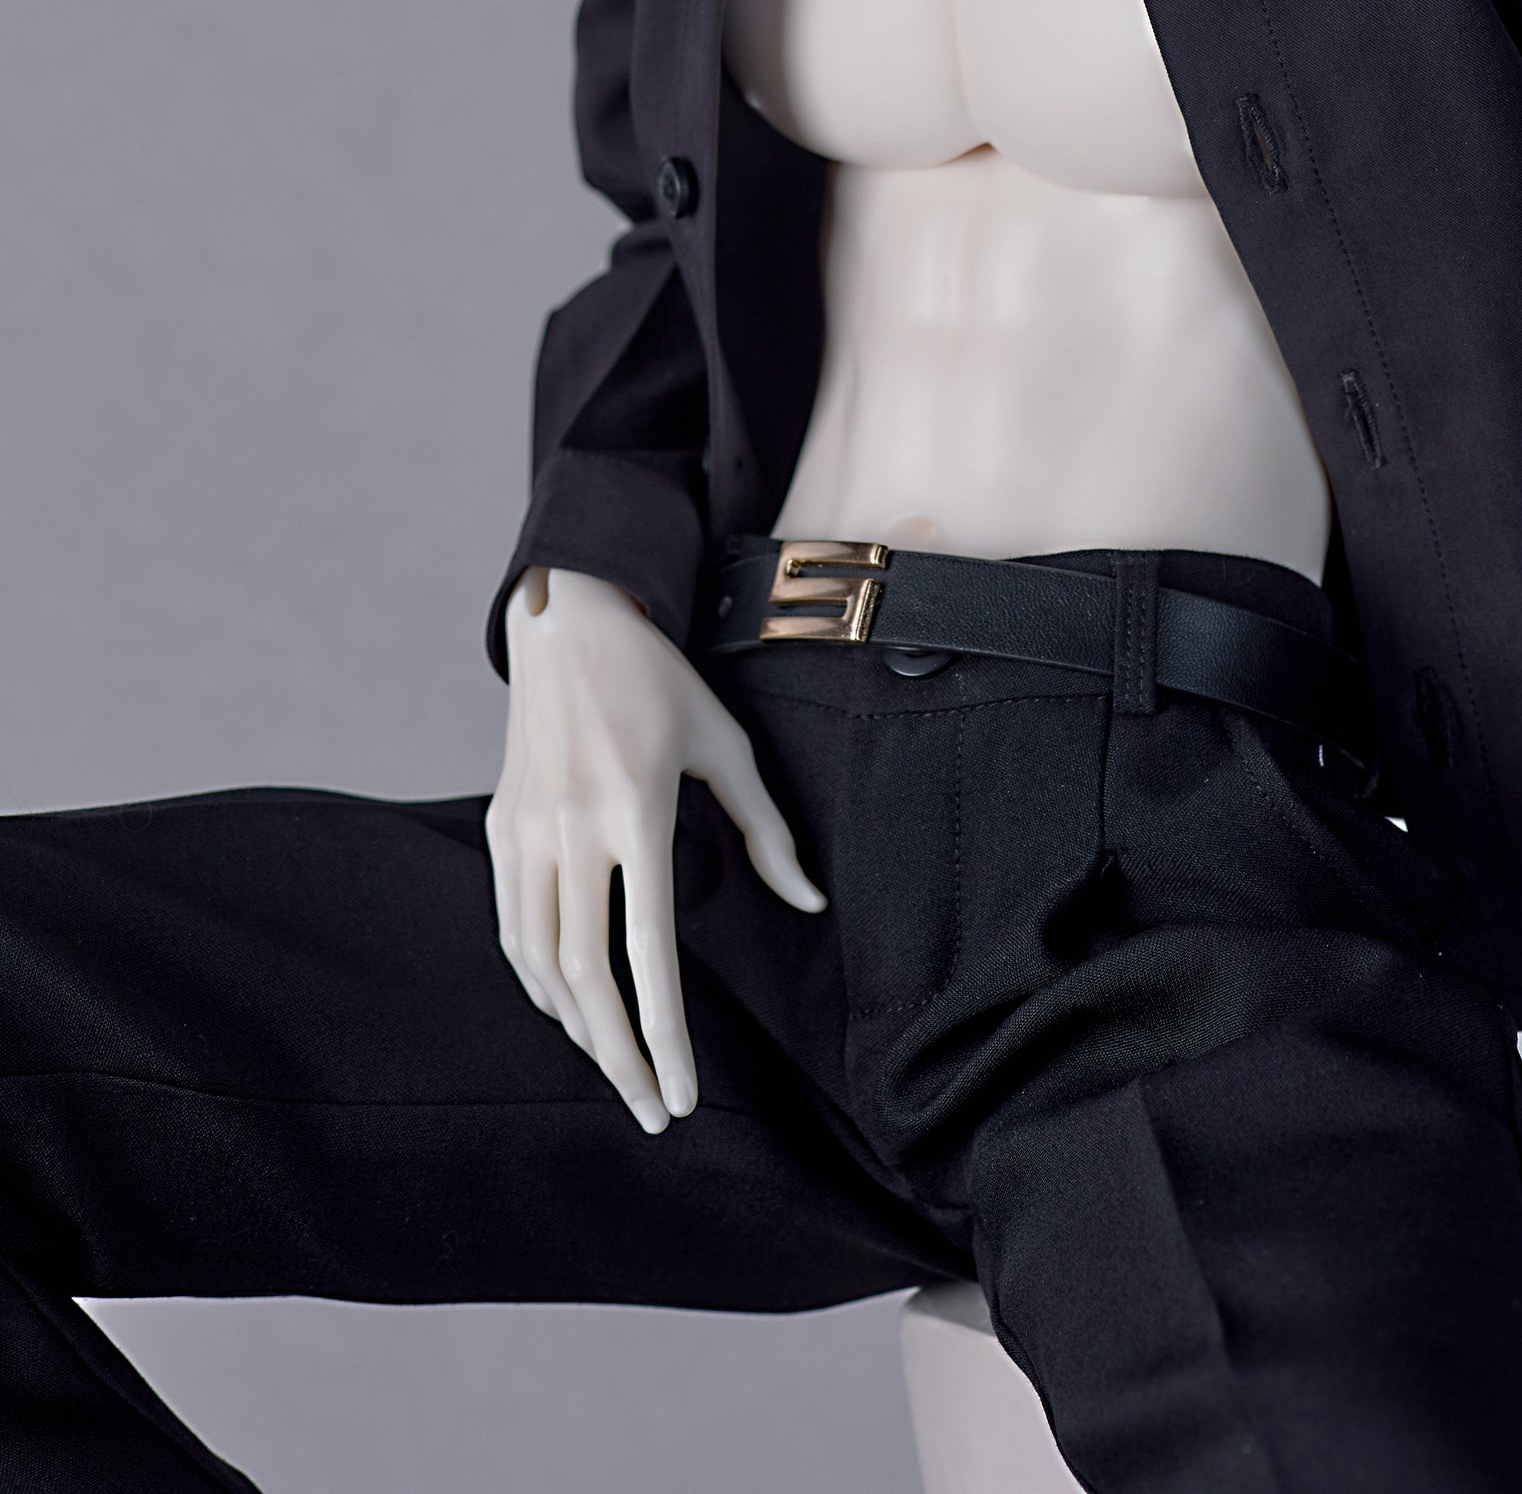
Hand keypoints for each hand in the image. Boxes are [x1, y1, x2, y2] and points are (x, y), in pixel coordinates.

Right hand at [486, 565, 823, 1134]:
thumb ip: (766, 828)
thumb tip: (809, 900)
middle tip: (649, 1112)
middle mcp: (572, 825)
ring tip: (618, 1066)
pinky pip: (513, 928)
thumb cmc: (661, 682)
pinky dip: (537, 982)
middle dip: (618, 1058)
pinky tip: (569, 1009)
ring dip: (576, 1029)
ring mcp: (526, 829)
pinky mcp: (500, 826)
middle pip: (584, 977)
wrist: (570, 622)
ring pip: (540, 962)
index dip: (664, 1034)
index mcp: (636, 807)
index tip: (680, 1096)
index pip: (647, 951)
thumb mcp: (726, 741)